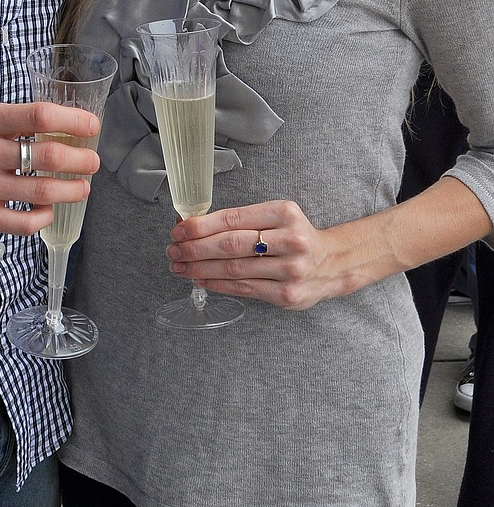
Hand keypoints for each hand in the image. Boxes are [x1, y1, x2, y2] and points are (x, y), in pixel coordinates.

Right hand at [0, 102, 99, 234]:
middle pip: (47, 156)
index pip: (39, 116)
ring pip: (40, 192)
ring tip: (82, 188)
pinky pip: (23, 223)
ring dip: (70, 190)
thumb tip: (63, 129)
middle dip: (80, 160)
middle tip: (93, 162)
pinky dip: (44, 217)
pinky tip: (49, 209)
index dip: (73, 122)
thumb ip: (11, 123)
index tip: (92, 127)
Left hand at [166, 200, 338, 310]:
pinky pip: (243, 288)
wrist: (333, 264)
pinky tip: (201, 279)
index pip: (233, 218)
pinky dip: (217, 284)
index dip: (201, 225)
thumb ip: (241, 220)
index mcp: (285, 212)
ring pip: (233, 269)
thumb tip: (193, 224)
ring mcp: (290, 269)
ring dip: (200, 268)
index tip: (179, 229)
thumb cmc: (295, 235)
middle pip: (231, 244)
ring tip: (180, 266)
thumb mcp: (277, 216)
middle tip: (173, 249)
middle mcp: (290, 240)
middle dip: (195, 248)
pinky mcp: (287, 294)